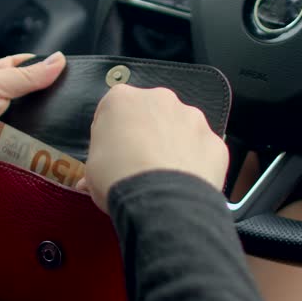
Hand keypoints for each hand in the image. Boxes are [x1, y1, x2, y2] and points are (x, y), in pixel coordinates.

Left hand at [0, 52, 65, 190]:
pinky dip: (39, 154)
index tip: (75, 74)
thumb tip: (59, 61)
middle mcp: (1, 103)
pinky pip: (29, 155)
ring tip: (73, 130)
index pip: (28, 69)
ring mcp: (4, 130)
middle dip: (54, 105)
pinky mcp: (5, 155)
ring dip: (49, 131)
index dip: (48, 69)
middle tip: (79, 107)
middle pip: (37, 102)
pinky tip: (57, 152)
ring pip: (37, 129)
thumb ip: (26, 76)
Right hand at [77, 85, 228, 212]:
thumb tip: (87, 183)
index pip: (112, 110)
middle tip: (138, 163)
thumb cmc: (118, 179)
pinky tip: (185, 183)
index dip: (111, 133)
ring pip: (181, 128)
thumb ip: (93, 168)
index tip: (111, 153)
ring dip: (174, 144)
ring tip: (165, 176)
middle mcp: (160, 99)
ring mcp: (192, 117)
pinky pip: (202, 149)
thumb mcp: (91, 174)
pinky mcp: (214, 140)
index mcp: (121, 99)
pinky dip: (196, 162)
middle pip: (151, 113)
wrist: (161, 201)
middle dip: (147, 133)